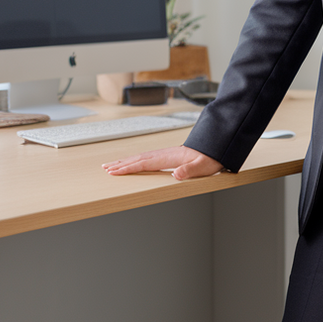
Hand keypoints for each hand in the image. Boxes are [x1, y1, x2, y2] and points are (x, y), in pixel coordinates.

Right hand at [102, 145, 223, 181]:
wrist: (217, 146)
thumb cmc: (211, 157)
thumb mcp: (204, 166)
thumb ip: (190, 170)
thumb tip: (176, 175)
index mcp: (170, 157)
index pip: (144, 163)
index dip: (128, 167)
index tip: (114, 171)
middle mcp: (165, 153)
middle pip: (138, 158)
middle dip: (120, 164)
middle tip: (105, 168)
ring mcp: (165, 153)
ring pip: (140, 157)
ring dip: (125, 161)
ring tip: (112, 165)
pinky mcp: (168, 155)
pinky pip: (146, 157)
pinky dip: (135, 160)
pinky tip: (132, 162)